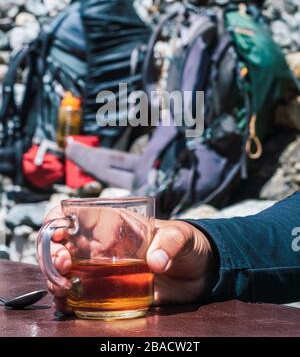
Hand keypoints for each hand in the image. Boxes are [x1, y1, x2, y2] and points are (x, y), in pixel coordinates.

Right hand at [38, 207, 216, 312]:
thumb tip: (156, 262)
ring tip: (63, 287)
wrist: (197, 271)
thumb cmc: (186, 244)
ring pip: (65, 271)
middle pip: (62, 245)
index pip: (75, 215)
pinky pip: (80, 295)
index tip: (57, 235)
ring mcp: (102, 269)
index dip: (57, 222)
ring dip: (55, 278)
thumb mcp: (181, 237)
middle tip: (64, 264)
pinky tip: (67, 303)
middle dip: (52, 253)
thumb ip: (170, 244)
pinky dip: (67, 300)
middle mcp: (100, 246)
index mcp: (112, 224)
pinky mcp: (109, 291)